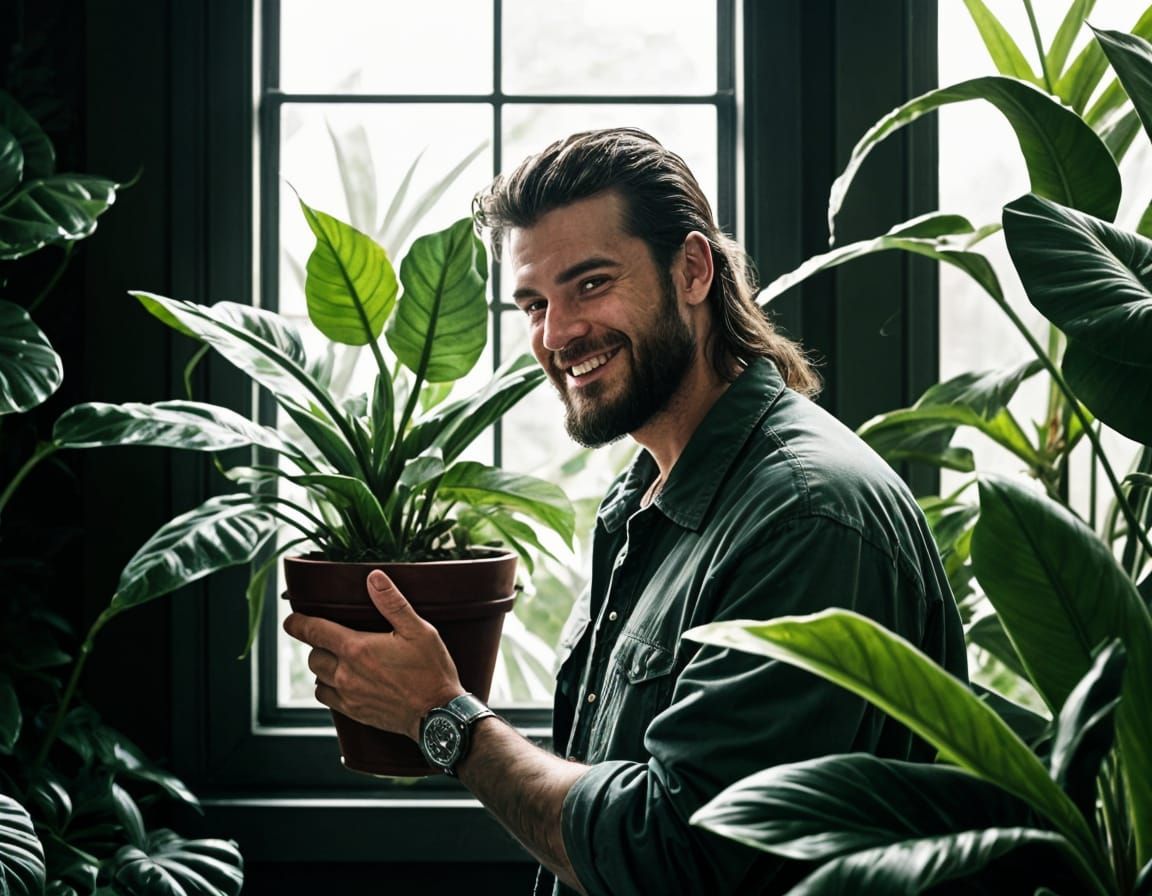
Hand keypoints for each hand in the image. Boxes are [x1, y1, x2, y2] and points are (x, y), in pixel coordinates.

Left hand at [282, 570, 463, 739]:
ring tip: (340, 660)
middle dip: (319, 645)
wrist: (438, 714)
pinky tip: (344, 681)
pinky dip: (328, 688)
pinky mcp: (354, 712)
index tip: (290, 620)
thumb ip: (392, 603)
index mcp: (358, 648)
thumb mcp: (419, 630)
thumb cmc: (431, 670)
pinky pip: (326, 698)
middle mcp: (346, 673)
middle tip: (335, 639)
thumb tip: (373, 577)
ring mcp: (348, 695)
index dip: (297, 623)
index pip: (314, 631)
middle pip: (313, 655)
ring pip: (318, 677)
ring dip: (324, 666)